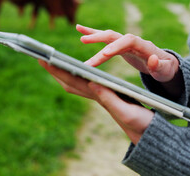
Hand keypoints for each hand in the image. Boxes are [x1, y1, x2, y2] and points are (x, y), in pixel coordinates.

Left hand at [39, 60, 153, 143]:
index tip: (45, 59)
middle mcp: (97, 96)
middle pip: (70, 82)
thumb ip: (109, 98)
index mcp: (100, 98)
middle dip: (55, 70)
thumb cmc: (139, 123)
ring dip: (63, 72)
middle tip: (41, 56)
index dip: (58, 70)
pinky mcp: (108, 96)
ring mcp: (101, 97)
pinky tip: (76, 71)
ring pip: (76, 83)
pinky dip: (77, 75)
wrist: (148, 133)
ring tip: (53, 61)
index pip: (74, 81)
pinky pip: (86, 83)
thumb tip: (91, 83)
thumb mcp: (126, 111)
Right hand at [77, 24, 178, 81]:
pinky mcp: (121, 46)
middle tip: (84, 43)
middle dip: (100, 39)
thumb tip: (152, 58)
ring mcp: (127, 42)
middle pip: (116, 36)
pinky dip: (94, 33)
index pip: (129, 41)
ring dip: (94, 35)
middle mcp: (134, 41)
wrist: (166, 65)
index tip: (104, 53)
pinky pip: (106, 39)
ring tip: (80, 35)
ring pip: (109, 36)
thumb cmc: (166, 69)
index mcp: (145, 46)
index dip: (116, 45)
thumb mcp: (165, 70)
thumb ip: (159, 66)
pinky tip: (80, 30)